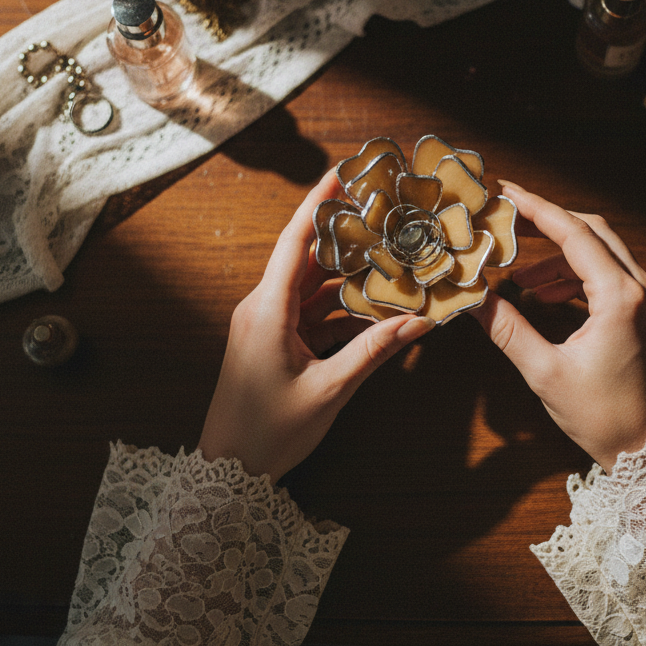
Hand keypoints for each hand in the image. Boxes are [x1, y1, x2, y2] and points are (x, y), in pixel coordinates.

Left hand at [199, 170, 433, 482]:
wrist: (227, 473)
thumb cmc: (267, 433)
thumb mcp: (328, 391)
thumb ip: (373, 352)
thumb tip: (417, 322)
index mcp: (266, 310)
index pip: (292, 241)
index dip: (317, 204)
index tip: (341, 172)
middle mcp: (261, 308)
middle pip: (306, 259)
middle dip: (345, 238)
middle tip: (382, 214)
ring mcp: (264, 325)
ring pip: (311, 287)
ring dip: (347, 278)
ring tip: (390, 261)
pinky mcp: (270, 343)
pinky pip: (308, 313)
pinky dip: (338, 309)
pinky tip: (372, 309)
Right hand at [473, 182, 645, 472]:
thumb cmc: (602, 417)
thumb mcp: (545, 373)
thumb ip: (507, 329)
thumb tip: (473, 298)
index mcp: (620, 298)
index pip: (574, 234)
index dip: (537, 209)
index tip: (505, 193)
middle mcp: (641, 289)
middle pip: (592, 230)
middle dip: (548, 222)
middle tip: (507, 220)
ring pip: (602, 250)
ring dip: (559, 252)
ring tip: (518, 271)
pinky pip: (609, 274)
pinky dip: (575, 273)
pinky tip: (543, 290)